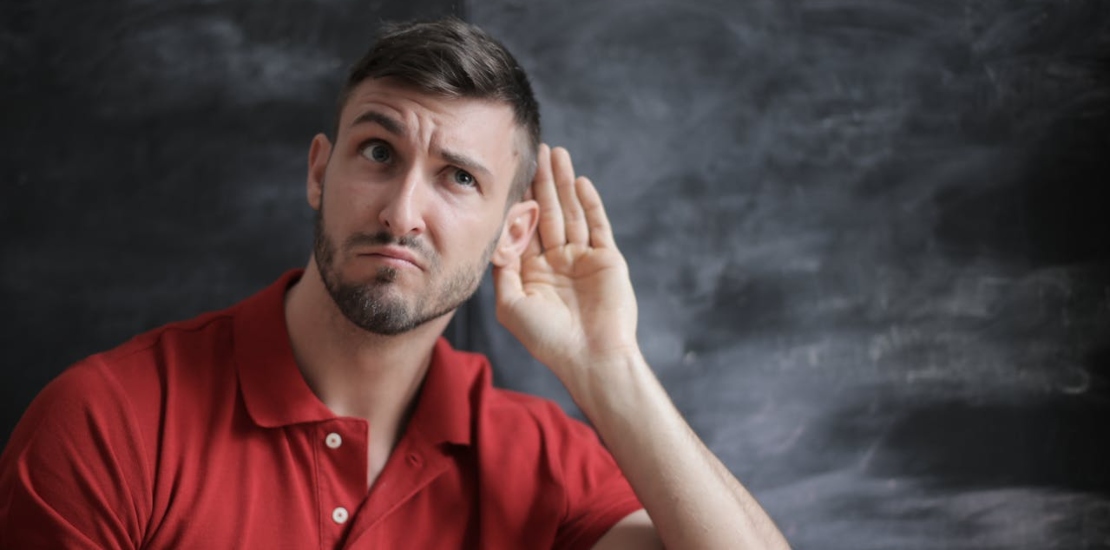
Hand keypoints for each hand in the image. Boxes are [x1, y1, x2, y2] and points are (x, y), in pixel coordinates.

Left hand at [492, 145, 640, 377]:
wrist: (591, 358)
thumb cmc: (547, 339)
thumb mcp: (511, 305)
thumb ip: (502, 270)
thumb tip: (493, 238)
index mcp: (533, 272)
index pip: (524, 227)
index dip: (519, 200)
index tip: (510, 172)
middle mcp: (558, 262)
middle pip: (549, 212)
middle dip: (542, 181)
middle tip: (537, 150)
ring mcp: (583, 259)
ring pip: (572, 213)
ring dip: (564, 183)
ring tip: (558, 153)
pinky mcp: (607, 260)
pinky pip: (598, 225)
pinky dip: (590, 204)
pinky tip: (580, 182)